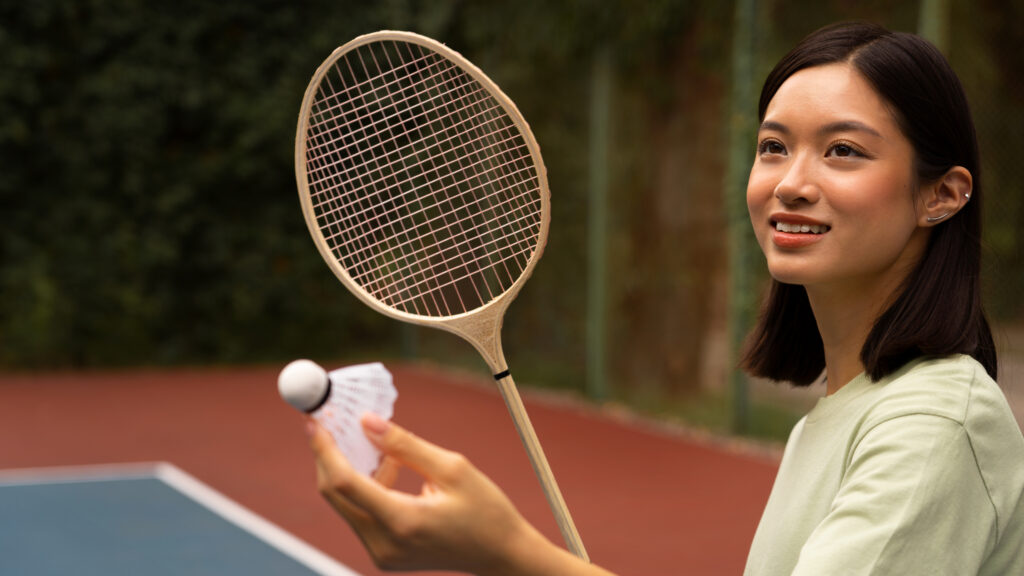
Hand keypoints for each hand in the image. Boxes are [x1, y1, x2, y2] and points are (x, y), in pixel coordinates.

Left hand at [308, 413, 543, 573]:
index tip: (315, 420)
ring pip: (346, 503)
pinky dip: (366, 487)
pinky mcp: (383, 555)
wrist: (501, 555)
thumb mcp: (452, 467)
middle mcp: (383, 544)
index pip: (344, 481)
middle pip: (335, 493)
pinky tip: (391, 470)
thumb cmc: (486, 510)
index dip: (325, 448)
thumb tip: (366, 421)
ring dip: (352, 469)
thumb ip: (404, 444)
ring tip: (382, 447)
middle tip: (332, 422)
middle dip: (329, 455)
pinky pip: (361, 514)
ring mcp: (381, 554)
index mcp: (402, 521)